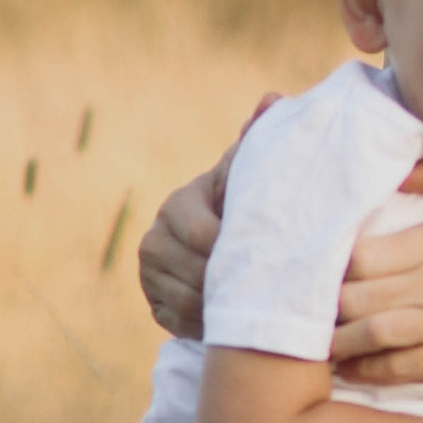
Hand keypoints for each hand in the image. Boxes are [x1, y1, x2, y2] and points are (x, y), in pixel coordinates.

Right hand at [137, 99, 279, 337]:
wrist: (222, 244)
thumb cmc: (243, 206)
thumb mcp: (249, 177)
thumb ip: (258, 144)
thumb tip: (273, 98)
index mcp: (177, 206)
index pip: (206, 238)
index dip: (238, 252)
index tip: (270, 257)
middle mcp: (153, 240)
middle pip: (198, 273)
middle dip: (233, 282)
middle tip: (271, 288)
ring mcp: (149, 276)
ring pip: (191, 302)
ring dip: (225, 307)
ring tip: (257, 303)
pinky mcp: (154, 307)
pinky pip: (182, 323)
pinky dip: (211, 324)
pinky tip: (235, 318)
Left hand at [333, 182, 422, 386]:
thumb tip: (393, 169)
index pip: (361, 257)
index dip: (330, 264)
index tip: (318, 264)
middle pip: (356, 300)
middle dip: (325, 304)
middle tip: (306, 303)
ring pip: (369, 338)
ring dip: (336, 341)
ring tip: (318, 336)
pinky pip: (395, 370)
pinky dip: (364, 369)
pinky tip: (348, 364)